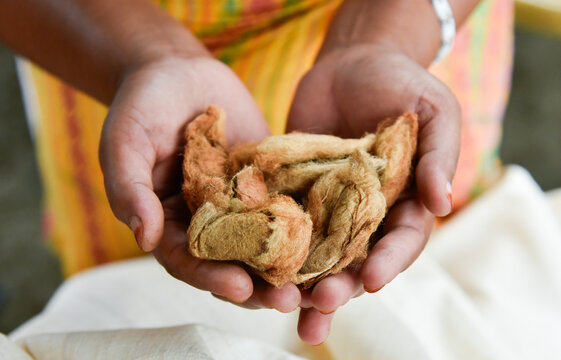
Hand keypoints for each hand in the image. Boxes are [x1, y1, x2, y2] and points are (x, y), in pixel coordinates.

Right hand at [99, 55, 301, 313]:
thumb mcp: (125, 141)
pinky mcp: (268, 183)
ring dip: (288, 266)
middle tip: (289, 302)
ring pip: (264, 243)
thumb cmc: (142, 105)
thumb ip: (127, 187)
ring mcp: (240, 204)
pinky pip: (287, 206)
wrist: (178, 72)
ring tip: (316, 285)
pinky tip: (333, 238)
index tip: (239, 288)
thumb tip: (144, 237)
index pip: (188, 261)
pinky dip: (307, 225)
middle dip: (258, 285)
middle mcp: (207, 222)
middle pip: (231, 263)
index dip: (210, 278)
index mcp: (170, 223)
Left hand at [287, 44, 460, 343]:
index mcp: (404, 202)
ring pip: (315, 253)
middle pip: (355, 260)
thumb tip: (443, 204)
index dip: (390, 262)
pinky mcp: (293, 191)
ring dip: (301, 282)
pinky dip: (268, 244)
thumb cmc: (402, 83)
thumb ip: (439, 156)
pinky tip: (251, 265)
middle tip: (320, 303)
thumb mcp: (434, 112)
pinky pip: (281, 221)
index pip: (401, 241)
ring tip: (282, 306)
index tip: (373, 280)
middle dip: (340, 285)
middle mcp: (365, 213)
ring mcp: (326, 205)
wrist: (352, 61)